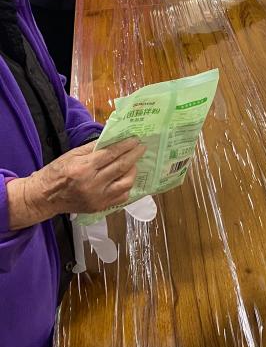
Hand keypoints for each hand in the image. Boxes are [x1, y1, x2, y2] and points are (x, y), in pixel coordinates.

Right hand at [10, 139, 143, 225]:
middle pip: (121, 167)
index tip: (136, 139)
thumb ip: (94, 147)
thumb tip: (113, 138)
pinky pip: (122, 197)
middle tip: (142, 147)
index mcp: (83, 168)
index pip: (111, 154)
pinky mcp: (100, 207)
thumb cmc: (56, 173)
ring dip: (133, 171)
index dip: (126, 146)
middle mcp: (92, 184)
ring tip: (133, 163)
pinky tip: (126, 178)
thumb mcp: (72, 155)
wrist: (43, 198)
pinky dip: (127, 186)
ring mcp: (97, 198)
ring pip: (126, 183)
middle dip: (134, 155)